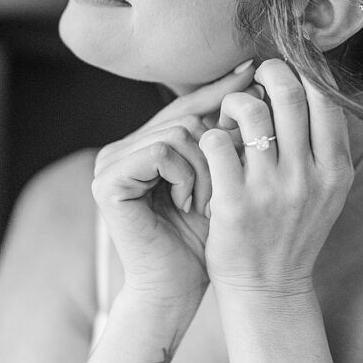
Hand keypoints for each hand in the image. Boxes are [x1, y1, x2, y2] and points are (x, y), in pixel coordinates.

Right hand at [91, 62, 256, 306]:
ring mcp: (109, 162)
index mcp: (148, 141)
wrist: (177, 286)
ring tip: (210, 202)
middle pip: (186, 114)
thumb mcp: (225, 177)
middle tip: (229, 184)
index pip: (189, 103)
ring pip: (178, 132)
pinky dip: (185, 176)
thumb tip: (256, 81)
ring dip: (206, 168)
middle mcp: (124, 146)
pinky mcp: (105, 181)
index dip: (222, 93)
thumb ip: (228, 136)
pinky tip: (189, 203)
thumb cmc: (207, 236)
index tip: (254, 75)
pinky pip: (161, 152)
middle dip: (218, 146)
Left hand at [200, 59, 354, 297]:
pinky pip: (216, 143)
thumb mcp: (327, 189)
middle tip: (259, 74)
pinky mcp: (235, 203)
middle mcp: (309, 176)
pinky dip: (210, 134)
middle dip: (271, 72)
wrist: (270, 287)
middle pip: (290, 94)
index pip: (326, 97)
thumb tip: (311, 82)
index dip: (307, 69)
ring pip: (251, 112)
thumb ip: (324, 143)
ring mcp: (272, 189)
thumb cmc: (296, 229)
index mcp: (336, 168)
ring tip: (232, 113)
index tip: (293, 62)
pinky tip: (212, 144)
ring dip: (237, 102)